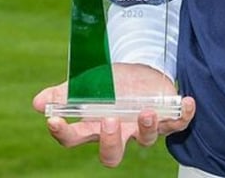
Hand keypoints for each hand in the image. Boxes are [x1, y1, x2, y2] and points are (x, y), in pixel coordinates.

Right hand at [32, 63, 195, 167]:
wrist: (141, 70)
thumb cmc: (111, 82)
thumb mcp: (86, 83)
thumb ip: (63, 94)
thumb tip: (38, 103)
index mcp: (94, 126)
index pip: (73, 139)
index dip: (63, 132)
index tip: (54, 120)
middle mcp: (119, 132)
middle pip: (111, 154)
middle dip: (110, 141)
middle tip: (109, 121)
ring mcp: (143, 127)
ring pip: (146, 140)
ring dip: (147, 127)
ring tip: (147, 111)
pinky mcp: (167, 118)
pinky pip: (178, 124)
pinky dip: (185, 115)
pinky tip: (186, 101)